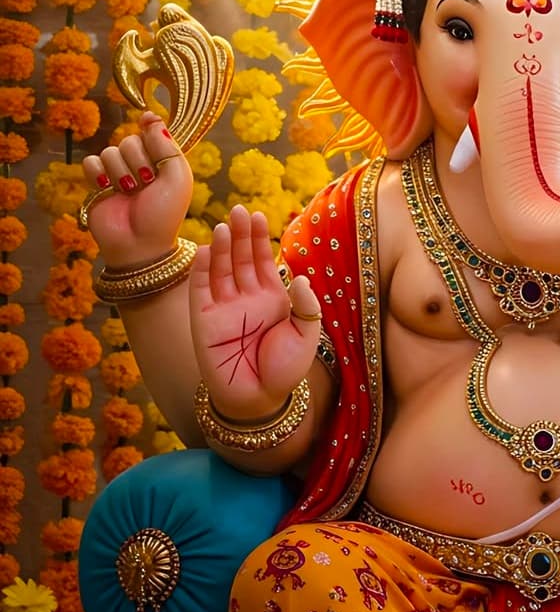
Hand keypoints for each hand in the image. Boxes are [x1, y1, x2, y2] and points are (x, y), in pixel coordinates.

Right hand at [81, 111, 193, 268]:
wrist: (138, 244)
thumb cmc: (163, 213)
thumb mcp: (177, 177)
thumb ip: (166, 146)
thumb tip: (151, 117)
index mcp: (163, 161)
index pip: (152, 132)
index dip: (149, 125)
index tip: (146, 120)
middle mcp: (140, 165)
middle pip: (130, 140)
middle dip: (138, 160)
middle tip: (146, 182)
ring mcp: (117, 174)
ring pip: (111, 151)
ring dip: (120, 171)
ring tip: (129, 192)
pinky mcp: (97, 184)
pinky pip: (91, 162)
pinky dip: (98, 173)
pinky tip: (107, 188)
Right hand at [190, 205, 320, 423]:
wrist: (260, 401)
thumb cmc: (285, 371)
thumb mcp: (306, 334)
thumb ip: (305, 305)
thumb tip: (298, 275)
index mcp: (271, 297)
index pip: (263, 259)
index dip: (259, 238)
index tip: (258, 216)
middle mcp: (246, 298)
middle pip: (241, 258)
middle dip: (240, 234)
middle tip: (239, 210)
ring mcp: (223, 308)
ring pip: (220, 270)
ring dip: (222, 248)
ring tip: (225, 226)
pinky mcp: (203, 322)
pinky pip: (201, 291)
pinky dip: (202, 271)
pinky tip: (206, 251)